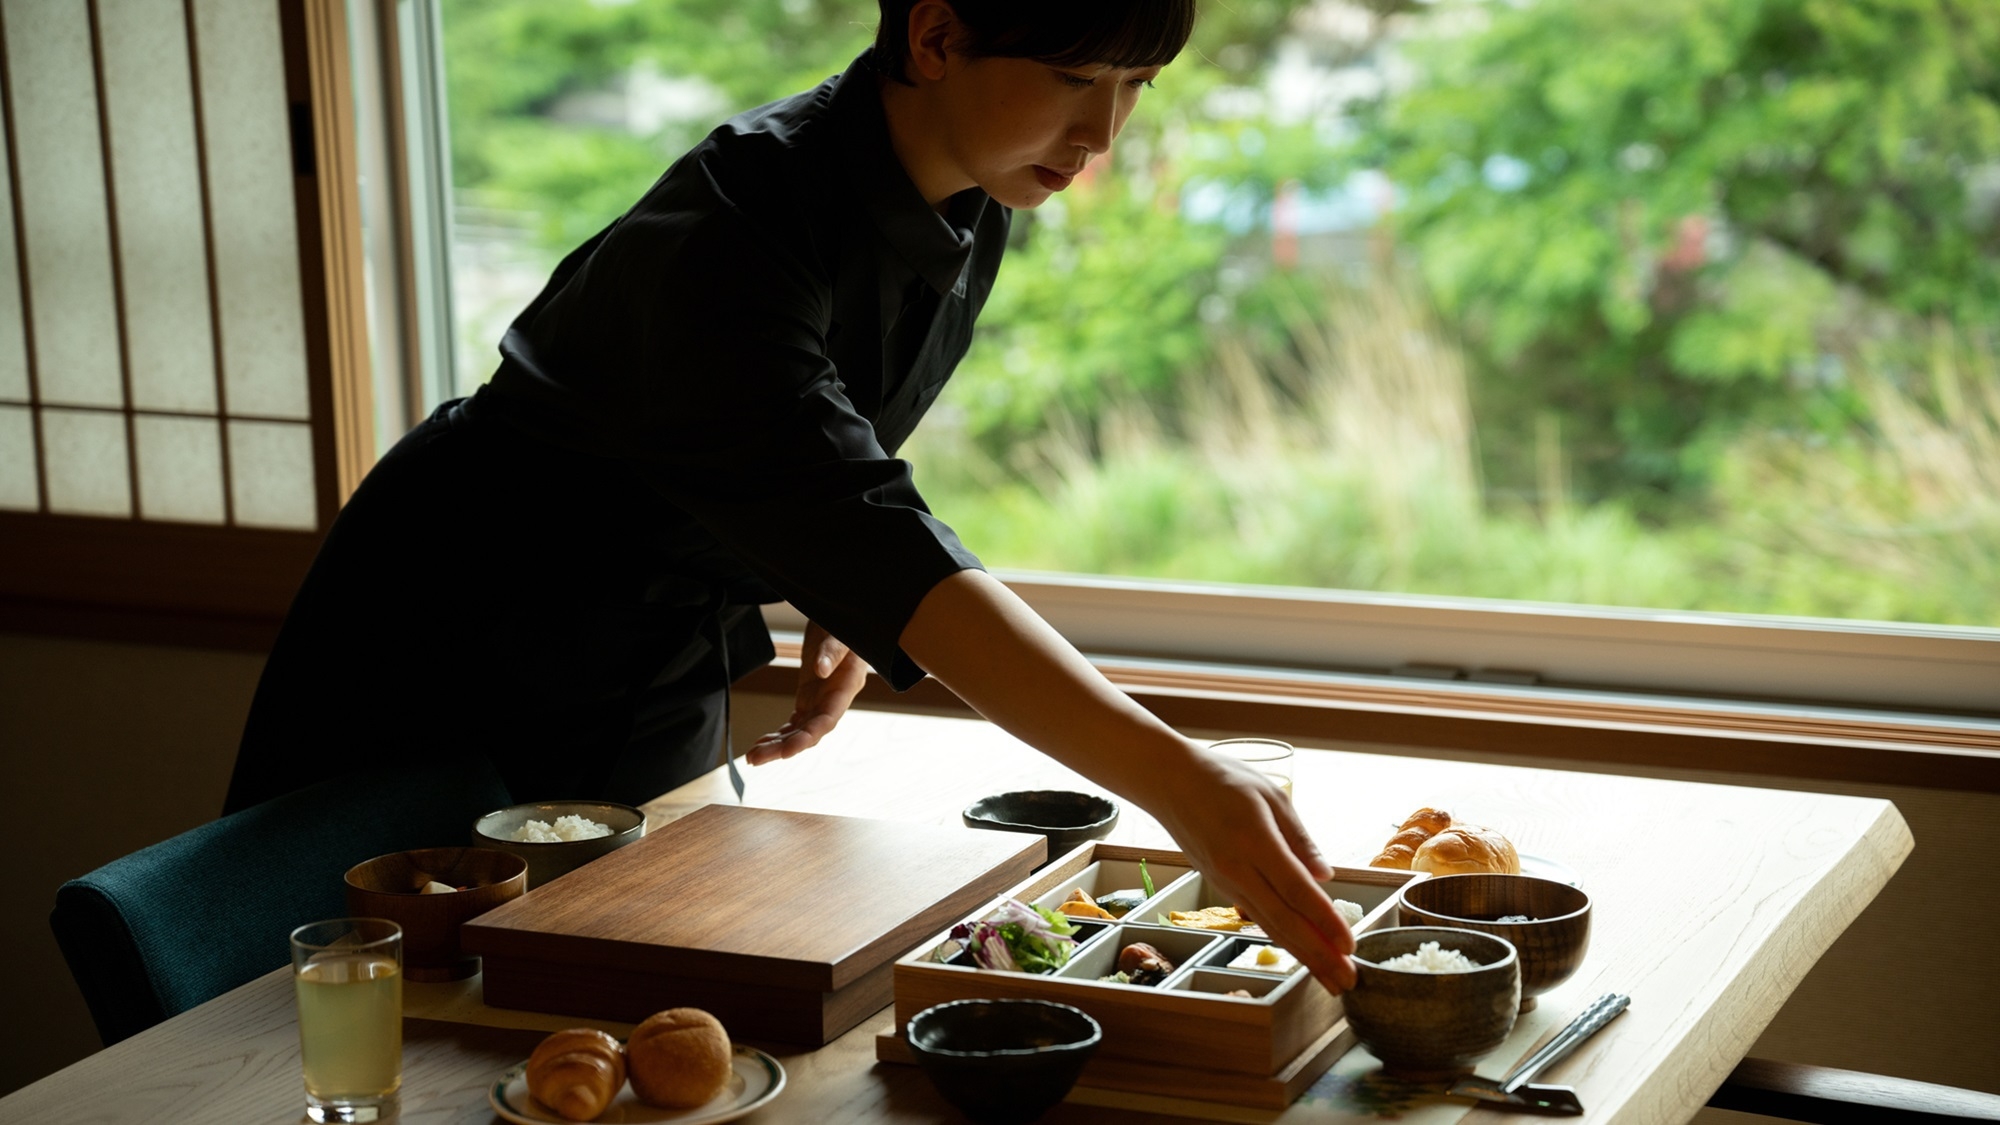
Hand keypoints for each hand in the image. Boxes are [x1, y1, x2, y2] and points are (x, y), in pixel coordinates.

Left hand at [746, 621, 869, 763]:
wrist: (842, 622)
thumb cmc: (845, 626)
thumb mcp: (841, 634)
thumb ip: (833, 652)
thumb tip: (821, 670)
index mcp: (847, 687)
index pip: (827, 720)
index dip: (808, 738)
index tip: (787, 752)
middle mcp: (834, 701)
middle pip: (810, 732)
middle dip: (783, 748)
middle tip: (756, 758)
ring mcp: (821, 702)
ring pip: (799, 732)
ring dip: (776, 746)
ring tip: (752, 756)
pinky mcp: (809, 699)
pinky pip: (793, 723)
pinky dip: (778, 735)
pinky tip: (761, 744)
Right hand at [1144, 749, 1356, 992]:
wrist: (1169, 782)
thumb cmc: (1223, 779)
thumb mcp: (1272, 795)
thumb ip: (1299, 839)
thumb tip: (1326, 876)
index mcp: (1254, 841)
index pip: (1297, 891)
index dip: (1325, 922)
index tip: (1350, 946)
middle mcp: (1237, 869)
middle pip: (1284, 920)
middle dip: (1318, 954)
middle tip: (1347, 981)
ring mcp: (1225, 881)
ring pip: (1269, 926)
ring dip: (1302, 955)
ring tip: (1330, 978)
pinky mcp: (1219, 886)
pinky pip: (1256, 916)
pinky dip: (1282, 938)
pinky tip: (1301, 951)